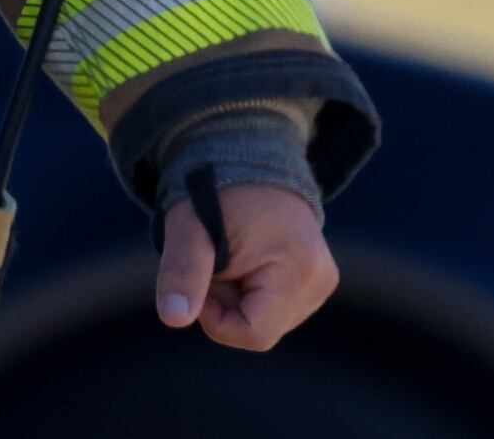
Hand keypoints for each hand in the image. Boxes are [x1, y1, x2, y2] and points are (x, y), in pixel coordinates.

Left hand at [154, 183, 338, 350]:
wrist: (245, 160)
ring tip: (230, 256)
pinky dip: (248, 291)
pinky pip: (273, 307)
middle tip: (214, 259)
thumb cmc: (213, 193)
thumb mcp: (189, 230)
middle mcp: (320, 281)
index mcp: (298, 270)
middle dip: (225, 303)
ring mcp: (321, 282)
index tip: (200, 279)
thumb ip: (182, 273)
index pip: (254, 334)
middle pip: (258, 329)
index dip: (215, 318)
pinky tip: (243, 260)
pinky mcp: (315, 281)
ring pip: (264, 320)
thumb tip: (172, 318)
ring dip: (235, 298)